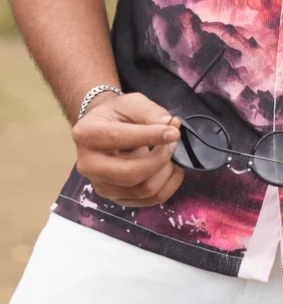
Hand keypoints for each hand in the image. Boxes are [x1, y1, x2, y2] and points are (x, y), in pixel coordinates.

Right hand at [72, 91, 183, 207]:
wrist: (102, 129)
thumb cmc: (117, 114)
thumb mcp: (132, 103)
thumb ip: (151, 112)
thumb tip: (171, 126)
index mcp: (88, 134)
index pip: (120, 139)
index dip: (151, 136)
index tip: (174, 133)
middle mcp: (88, 165)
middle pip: (132, 173)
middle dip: (160, 159)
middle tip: (173, 144)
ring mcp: (101, 185)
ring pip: (143, 189)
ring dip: (166, 172)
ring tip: (171, 155)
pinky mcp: (115, 198)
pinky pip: (148, 200)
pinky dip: (167, 185)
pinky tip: (171, 169)